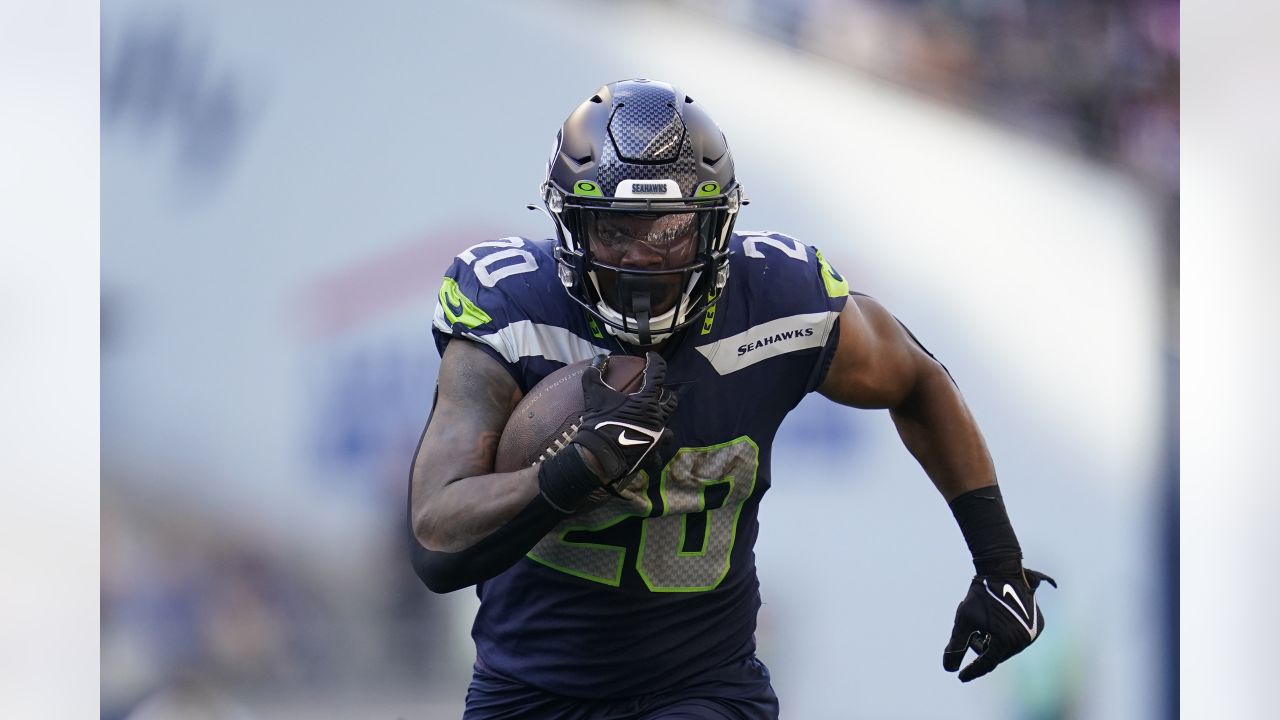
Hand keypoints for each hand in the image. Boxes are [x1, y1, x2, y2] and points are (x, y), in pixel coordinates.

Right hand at [571, 353, 677, 487]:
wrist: (599, 457)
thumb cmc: (599, 423)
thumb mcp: (594, 395)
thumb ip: (595, 373)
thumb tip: (600, 357)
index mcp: (647, 401)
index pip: (658, 374)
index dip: (656, 361)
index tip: (651, 357)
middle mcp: (657, 418)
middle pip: (671, 402)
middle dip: (665, 395)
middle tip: (655, 393)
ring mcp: (657, 438)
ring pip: (669, 428)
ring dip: (663, 423)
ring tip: (653, 422)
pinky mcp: (652, 455)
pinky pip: (659, 453)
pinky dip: (654, 449)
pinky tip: (647, 448)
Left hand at [943, 568, 1056, 681]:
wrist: (1002, 572)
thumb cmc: (980, 596)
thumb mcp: (964, 620)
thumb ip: (956, 645)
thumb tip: (949, 668)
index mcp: (1005, 642)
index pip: (986, 664)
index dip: (972, 671)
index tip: (960, 677)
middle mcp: (1023, 641)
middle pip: (998, 656)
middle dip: (983, 650)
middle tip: (973, 637)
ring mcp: (1033, 634)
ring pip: (1009, 648)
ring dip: (996, 644)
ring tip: (985, 629)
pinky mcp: (1037, 626)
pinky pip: (1019, 638)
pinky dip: (1007, 637)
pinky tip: (998, 626)